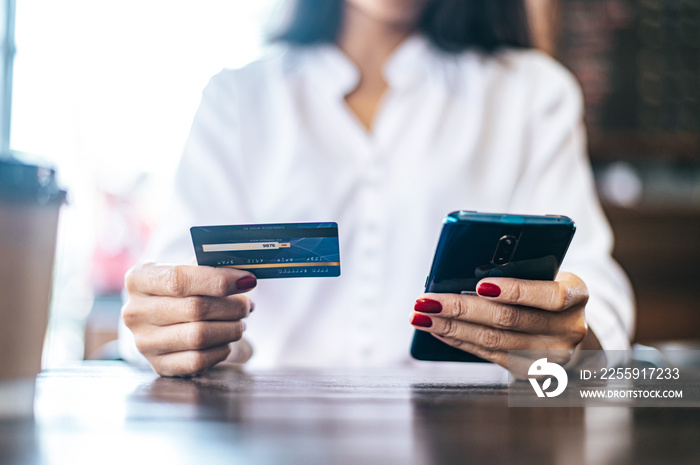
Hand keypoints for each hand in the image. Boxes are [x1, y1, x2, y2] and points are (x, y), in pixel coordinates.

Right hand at [122, 262, 256, 376]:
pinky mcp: (159, 365)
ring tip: (240, 321)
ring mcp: (144, 342)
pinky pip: (198, 361)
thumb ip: (211, 266)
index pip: (179, 279)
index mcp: (138, 278)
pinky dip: (222, 350)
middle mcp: (135, 312)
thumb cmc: (182, 287)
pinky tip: (226, 340)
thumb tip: (245, 274)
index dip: (218, 280)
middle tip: (247, 305)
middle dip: (232, 307)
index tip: (247, 280)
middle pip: (194, 309)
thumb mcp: (189, 267)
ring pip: (199, 336)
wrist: (163, 315)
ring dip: (231, 329)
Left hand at [410, 272, 591, 372]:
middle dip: (461, 308)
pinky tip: (436, 329)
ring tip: (421, 315)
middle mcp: (570, 329)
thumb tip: (464, 269)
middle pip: (509, 320)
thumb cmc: (546, 286)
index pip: (549, 295)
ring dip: (451, 327)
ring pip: (494, 341)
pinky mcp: (531, 371)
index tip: (480, 284)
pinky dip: (458, 340)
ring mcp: (552, 356)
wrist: (570, 324)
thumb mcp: (544, 271)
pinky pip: (488, 355)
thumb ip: (518, 269)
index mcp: (577, 294)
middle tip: (426, 300)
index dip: (515, 291)